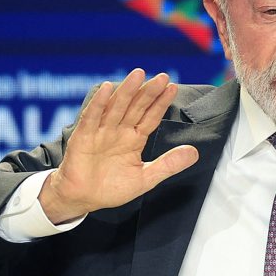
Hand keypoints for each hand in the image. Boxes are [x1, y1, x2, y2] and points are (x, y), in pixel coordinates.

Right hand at [39, 69, 198, 223]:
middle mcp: (119, 130)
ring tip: (138, 75)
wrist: (82, 200)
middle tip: (162, 77)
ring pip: (116, 107)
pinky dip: (99, 103)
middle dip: (148, 92)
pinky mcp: (83, 137)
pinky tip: (107, 89)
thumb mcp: (145, 179)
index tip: (173, 88)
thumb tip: (193, 153)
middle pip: (136, 107)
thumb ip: (168, 165)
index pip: (150, 116)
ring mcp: (101, 131)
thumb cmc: (110, 188)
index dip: (161, 102)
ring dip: (127, 90)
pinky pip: (92, 117)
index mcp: (134, 138)